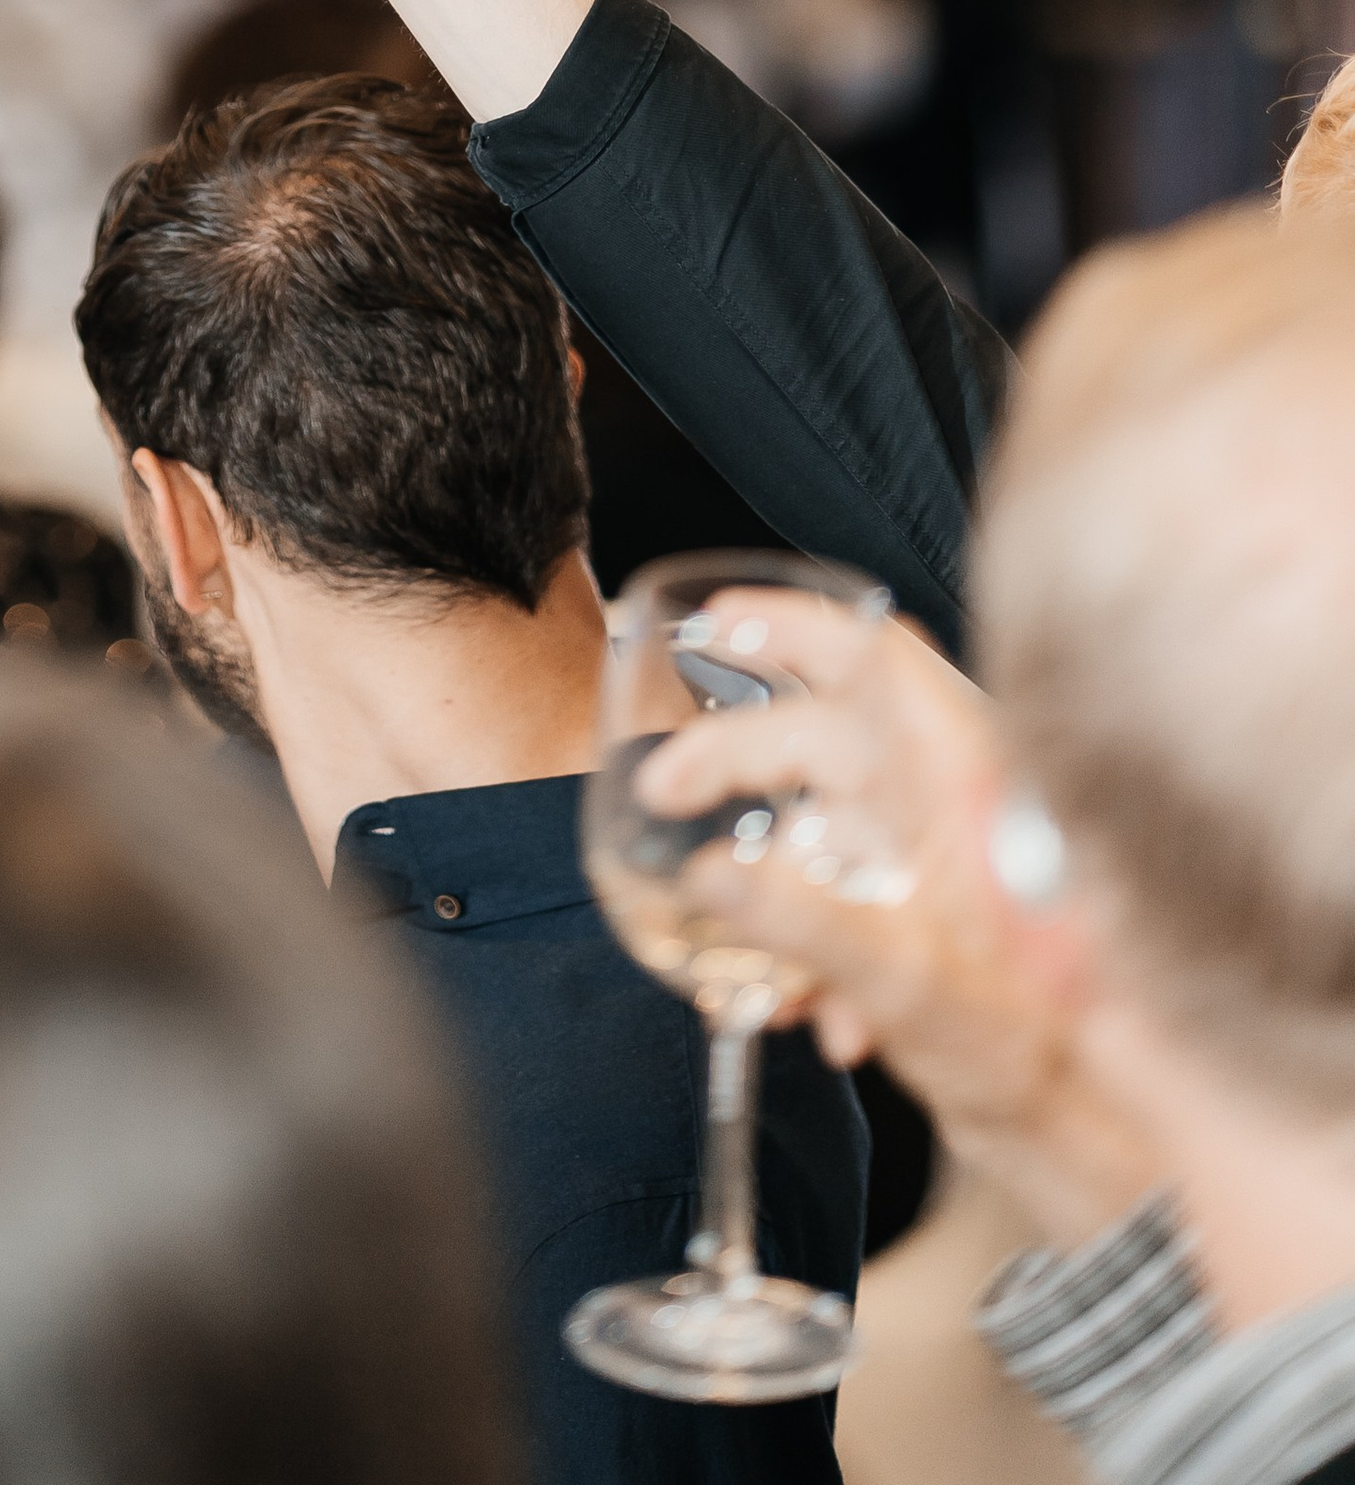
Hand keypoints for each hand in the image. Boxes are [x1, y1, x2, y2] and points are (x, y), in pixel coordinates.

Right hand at [636, 603, 1154, 1240]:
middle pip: (827, 735)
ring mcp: (948, 860)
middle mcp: (954, 803)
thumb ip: (804, 924)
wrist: (1100, 1141)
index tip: (712, 627)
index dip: (790, 622)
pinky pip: (852, 893)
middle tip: (663, 792)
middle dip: (734, 759)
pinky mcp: (940, 918)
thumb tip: (706, 872)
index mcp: (962, 781)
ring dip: (769, 873)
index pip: (874, 655)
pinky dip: (813, 936)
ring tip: (731, 948)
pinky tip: (805, 1013)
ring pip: (831, 822)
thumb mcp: (910, 984)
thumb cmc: (1043, 1054)